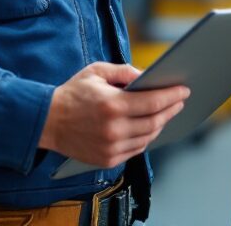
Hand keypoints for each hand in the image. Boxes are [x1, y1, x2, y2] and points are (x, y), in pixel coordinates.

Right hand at [38, 62, 188, 168]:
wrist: (46, 122)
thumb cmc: (72, 94)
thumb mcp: (96, 72)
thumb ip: (124, 71)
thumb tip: (148, 76)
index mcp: (112, 105)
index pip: (153, 102)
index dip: (172, 96)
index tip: (184, 90)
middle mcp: (114, 129)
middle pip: (154, 121)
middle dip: (171, 109)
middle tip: (179, 100)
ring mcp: (111, 147)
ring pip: (148, 137)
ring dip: (160, 124)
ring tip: (166, 113)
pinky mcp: (107, 159)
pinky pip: (136, 149)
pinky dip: (146, 137)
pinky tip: (149, 127)